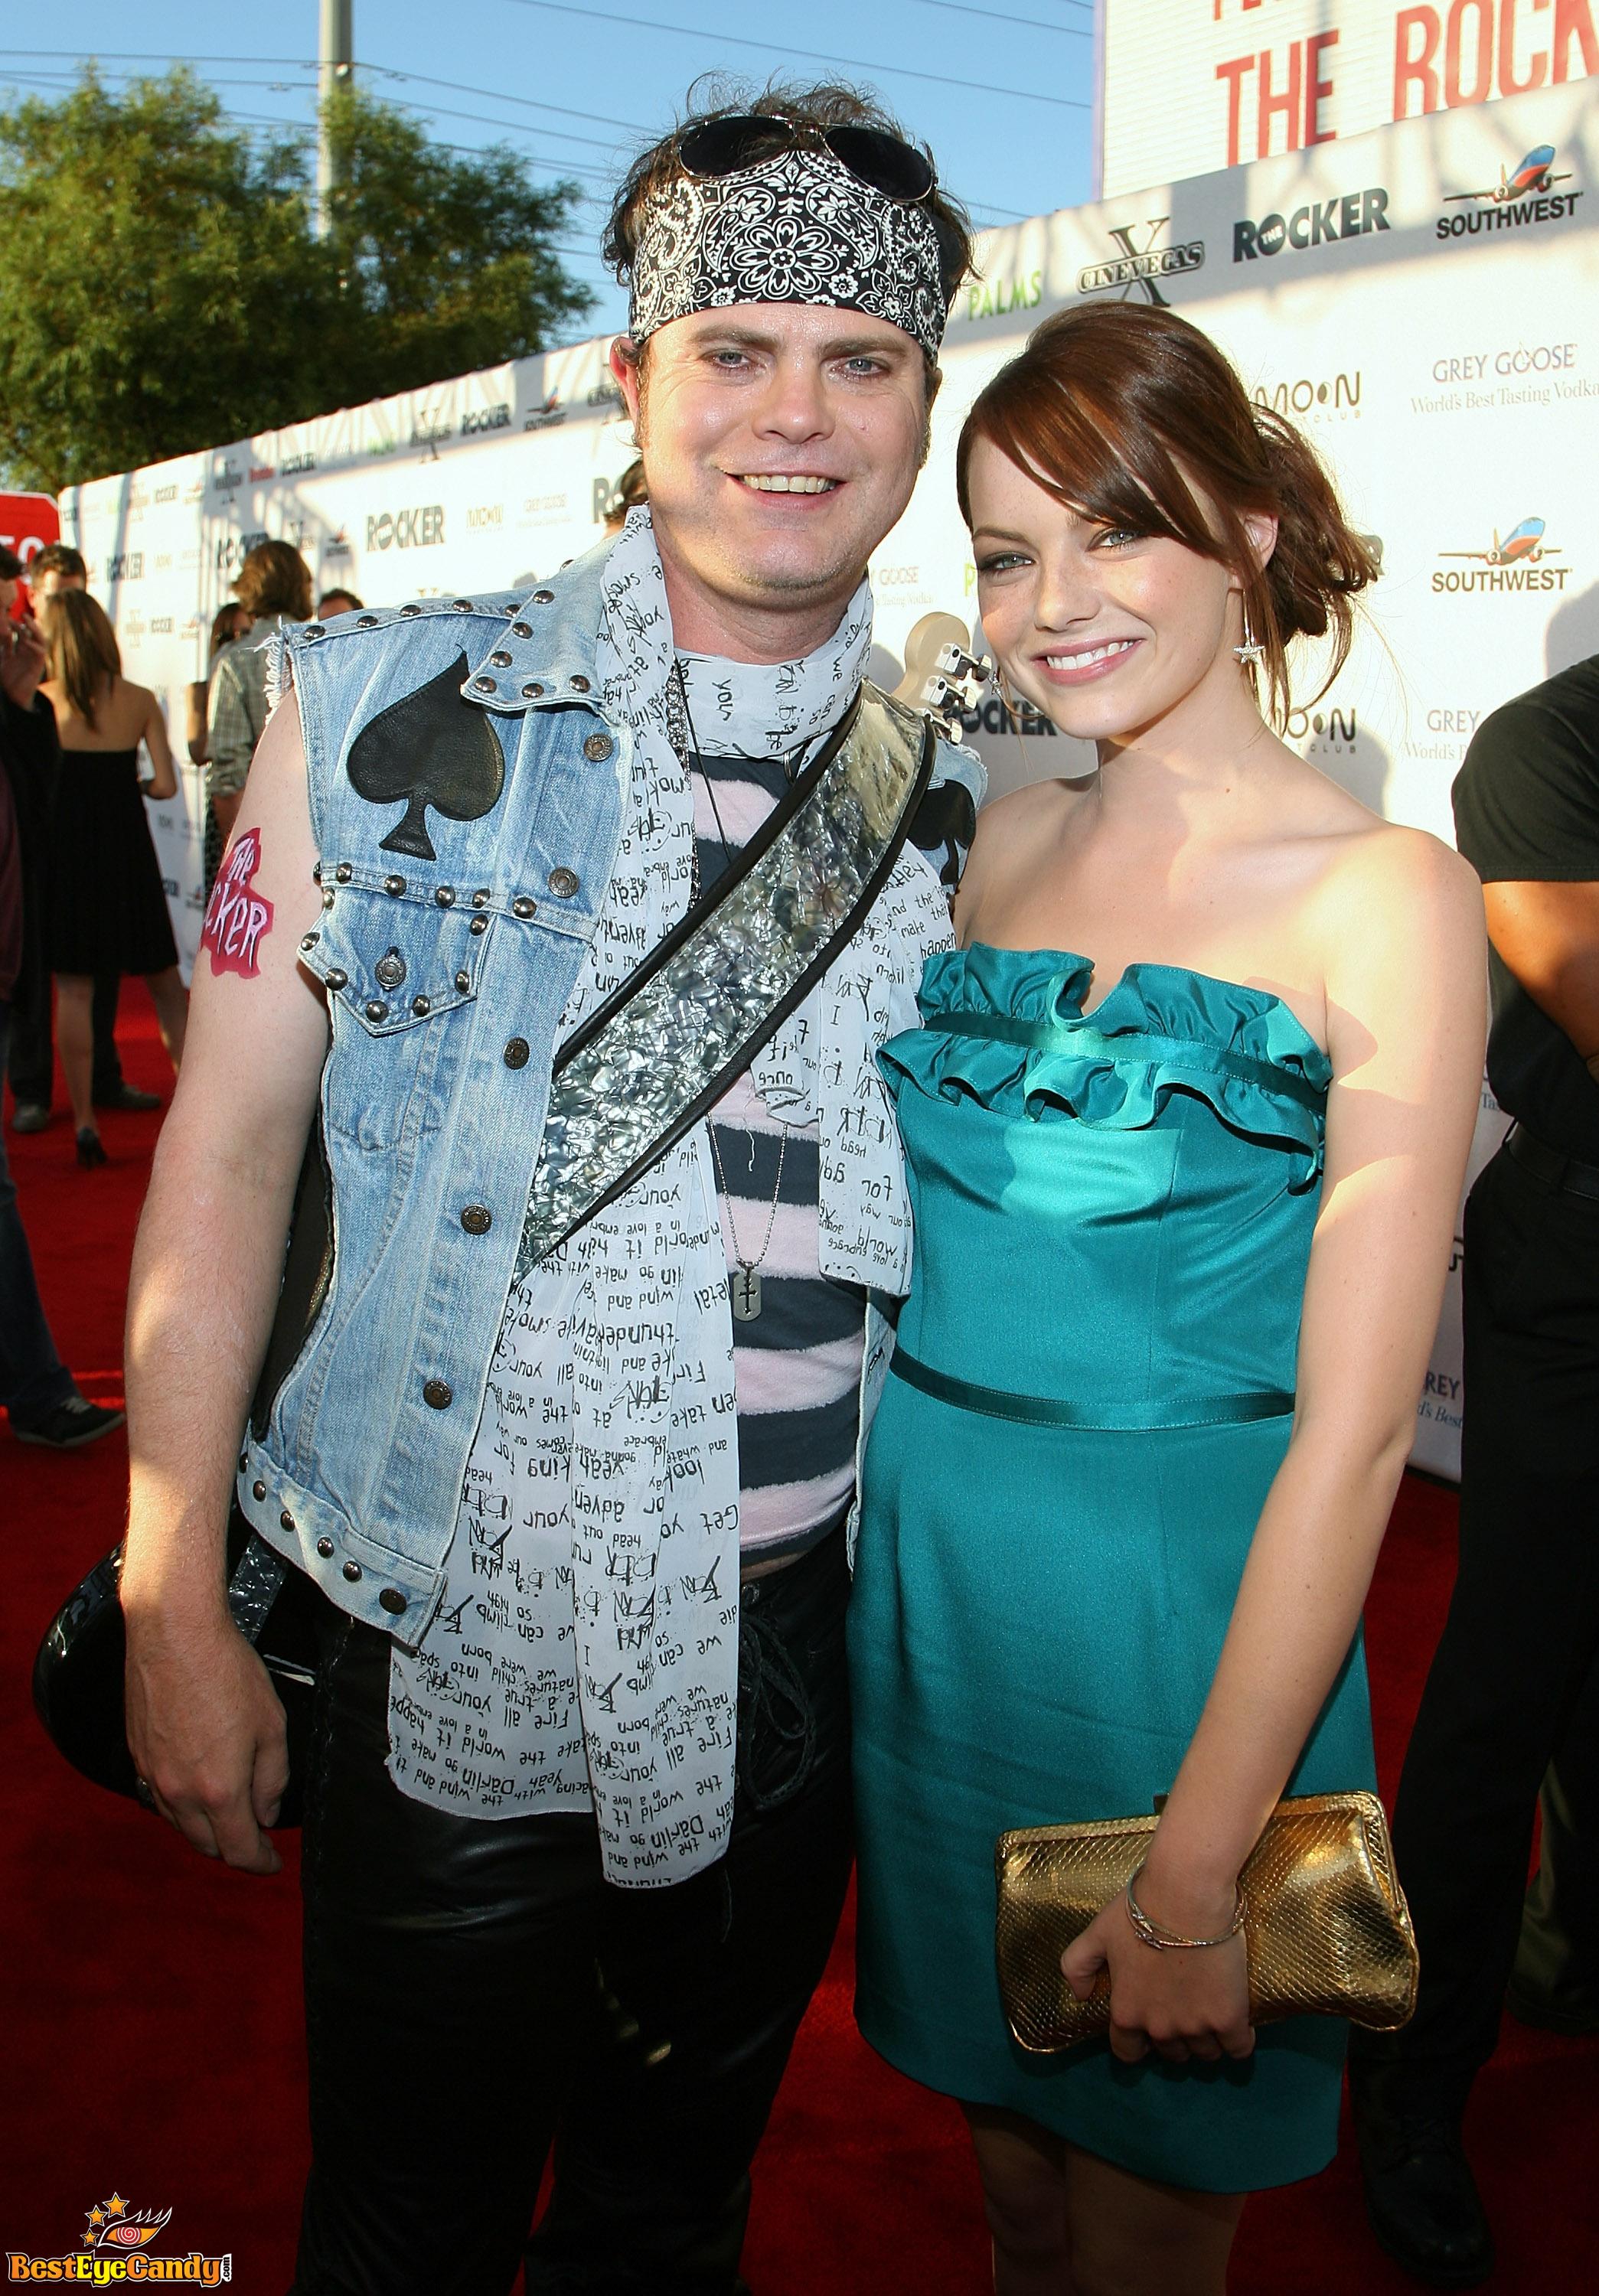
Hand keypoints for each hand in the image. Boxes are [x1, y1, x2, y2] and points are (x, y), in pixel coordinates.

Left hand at [1, 612, 46, 709]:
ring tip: (28, 621)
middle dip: (27, 624)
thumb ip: (4, 647)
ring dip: (35, 630)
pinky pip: (40, 654)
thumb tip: (4, 632)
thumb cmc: (7, 680)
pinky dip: (35, 646)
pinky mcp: (37, 667)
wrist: (13, 698)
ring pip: (39, 641)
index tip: (7, 616)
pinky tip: (27, 641)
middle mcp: (28, 653)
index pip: (20, 634)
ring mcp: (34, 659)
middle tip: (21, 614)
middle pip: (31, 634)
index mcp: (19, 651)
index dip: (15, 625)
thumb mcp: (3, 659)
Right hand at [124, 1601, 288, 1874]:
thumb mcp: (271, 1724)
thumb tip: (267, 1812)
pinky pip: (159, 1797)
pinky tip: (196, 1787)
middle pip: (207, 1845)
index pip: (240, 1850)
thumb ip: (273, 1777)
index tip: (272, 1863)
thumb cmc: (225, 1671)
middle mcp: (180, 1792)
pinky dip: (181, 1804)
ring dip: (206, 1827)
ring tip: (229, 1813)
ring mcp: (153, 1775)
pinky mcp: (137, 1756)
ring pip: (180, 1824)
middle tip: (255, 1838)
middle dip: (234, 1848)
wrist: (174, 1633)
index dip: (260, 1863)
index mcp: (219, 1789)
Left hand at [1062, 1893, 1254, 2065]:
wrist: (1187, 1895)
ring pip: (1205, 2054)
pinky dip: (1239, 2042)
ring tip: (1212, 2013)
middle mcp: (1160, 2029)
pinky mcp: (1229, 2019)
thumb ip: (1077, 1965)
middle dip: (1176, 2038)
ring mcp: (1196, 2027)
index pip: (1128, 2052)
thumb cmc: (1140, 1911)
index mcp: (1127, 2013)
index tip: (1149, 2030)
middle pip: (1172, 2054)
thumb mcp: (1096, 1933)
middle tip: (1185, 2010)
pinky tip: (1239, 2023)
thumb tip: (1080, 1996)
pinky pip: (1238, 2049)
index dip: (1138, 2044)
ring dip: (1207, 2040)